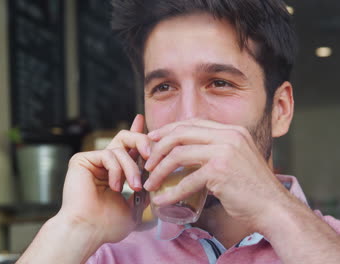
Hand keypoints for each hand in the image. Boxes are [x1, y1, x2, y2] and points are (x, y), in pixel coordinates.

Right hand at [57, 114, 151, 244]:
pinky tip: (114, 186)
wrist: (88, 231)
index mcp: (113, 172)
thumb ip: (144, 191)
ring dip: (132, 168)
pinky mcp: (81, 160)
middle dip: (141, 141)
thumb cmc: (107, 225)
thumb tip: (154, 178)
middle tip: (151, 154)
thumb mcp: (134, 208)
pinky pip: (108, 155)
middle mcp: (102, 163)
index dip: (136, 133)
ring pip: (120, 149)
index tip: (141, 119)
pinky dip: (117, 170)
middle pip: (125, 137)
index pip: (127, 147)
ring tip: (134, 187)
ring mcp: (91, 161)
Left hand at [143, 119, 290, 228]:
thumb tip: (186, 153)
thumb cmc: (251, 189)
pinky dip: (171, 192)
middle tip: (146, 163)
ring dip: (160, 170)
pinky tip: (162, 200)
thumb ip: (215, 151)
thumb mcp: (235, 159)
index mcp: (231, 130)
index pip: (191, 122)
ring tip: (150, 182)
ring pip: (178, 154)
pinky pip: (187, 180)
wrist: (274, 208)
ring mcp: (225, 151)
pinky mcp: (220, 171)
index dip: (168, 130)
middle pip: (181, 133)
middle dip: (158, 147)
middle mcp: (228, 135)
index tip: (152, 139)